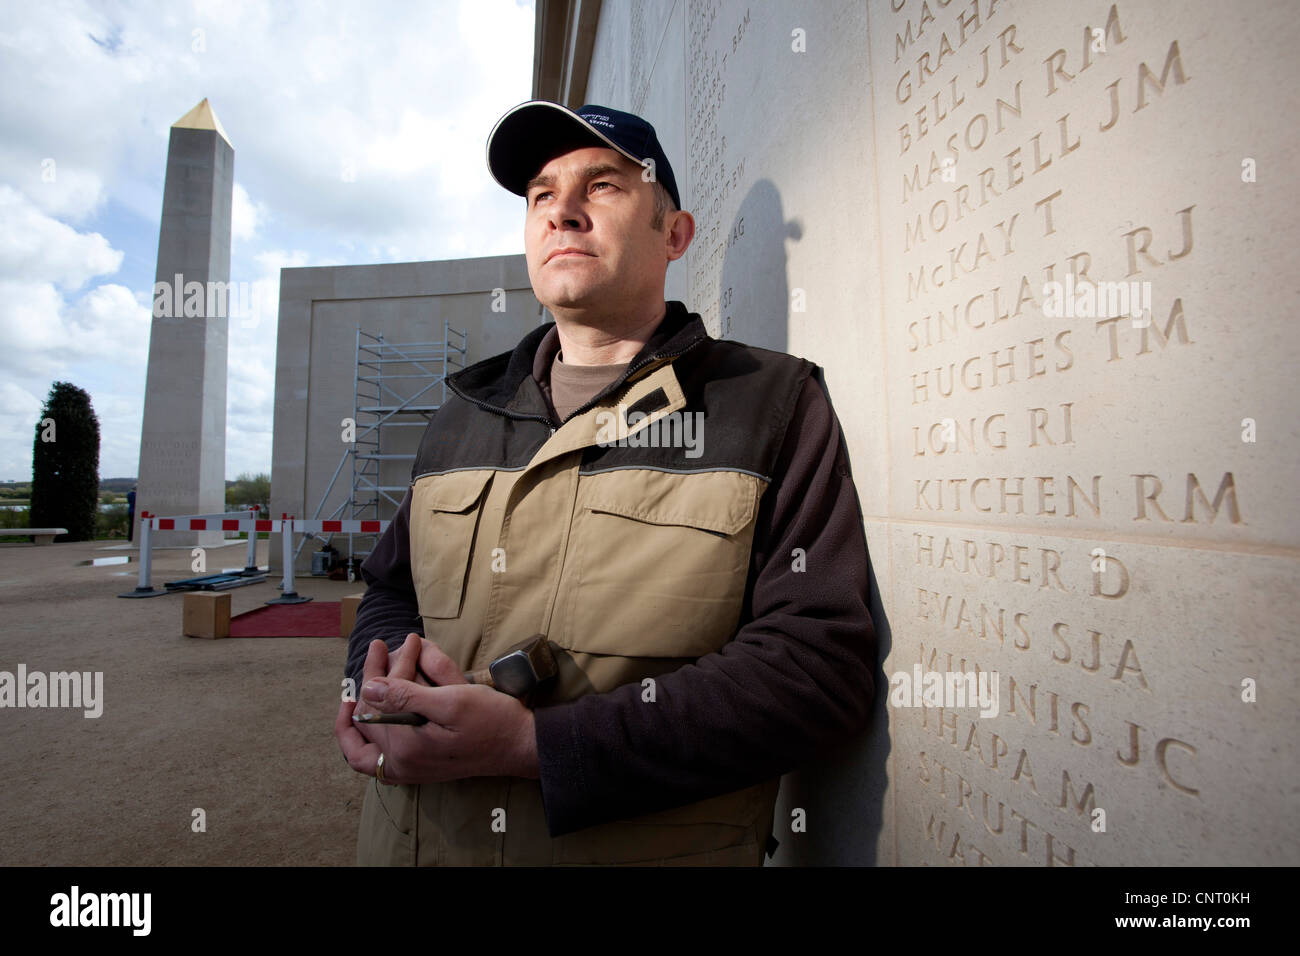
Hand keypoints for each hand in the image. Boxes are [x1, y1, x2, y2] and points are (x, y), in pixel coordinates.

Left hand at [335, 636, 539, 782]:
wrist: (519, 746)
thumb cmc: (491, 719)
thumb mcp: (451, 700)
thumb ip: (405, 696)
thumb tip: (368, 687)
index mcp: (407, 747)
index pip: (376, 702)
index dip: (379, 668)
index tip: (385, 644)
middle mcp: (401, 765)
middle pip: (369, 717)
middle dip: (374, 678)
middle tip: (380, 649)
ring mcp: (407, 771)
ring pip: (364, 740)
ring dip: (361, 708)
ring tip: (369, 677)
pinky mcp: (416, 770)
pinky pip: (376, 760)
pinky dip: (366, 739)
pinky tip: (369, 718)